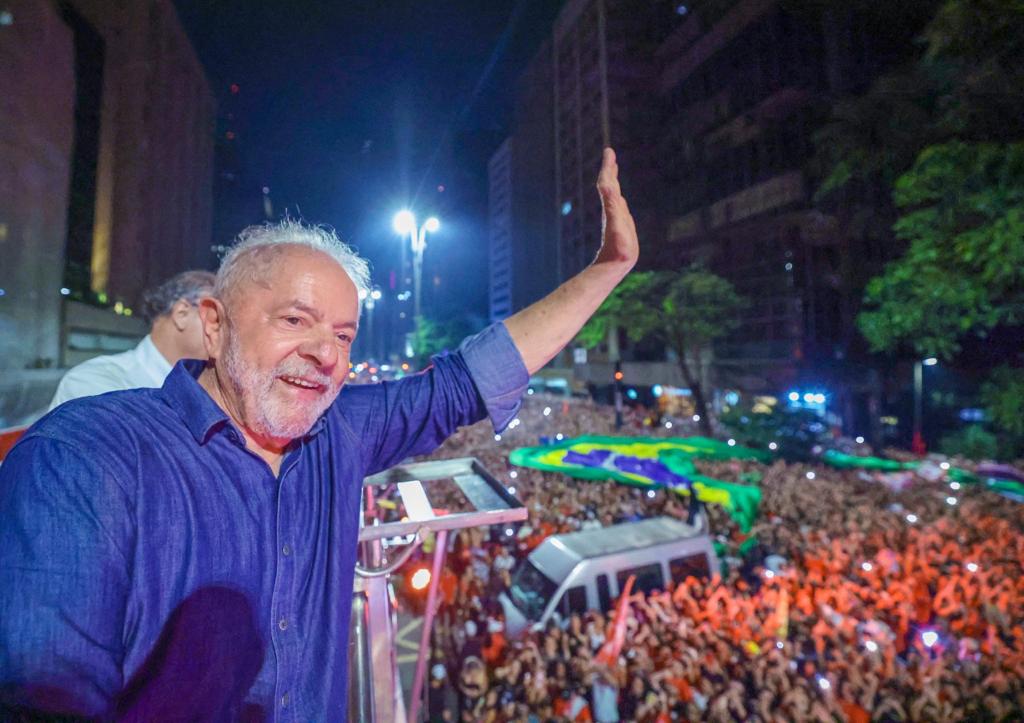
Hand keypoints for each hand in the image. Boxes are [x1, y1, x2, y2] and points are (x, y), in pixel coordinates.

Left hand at [595, 148, 638, 268]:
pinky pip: (618, 206)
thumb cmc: (616, 248)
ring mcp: (616, 216)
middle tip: (609, 154)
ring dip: (612, 180)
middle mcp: (612, 209)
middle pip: (610, 184)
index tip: (608, 151)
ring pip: (613, 193)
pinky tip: (619, 197)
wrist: (613, 265)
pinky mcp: (620, 224)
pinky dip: (618, 197)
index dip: (608, 167)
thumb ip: (612, 205)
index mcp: (611, 206)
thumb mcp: (615, 225)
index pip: (607, 182)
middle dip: (610, 168)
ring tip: (613, 168)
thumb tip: (606, 185)